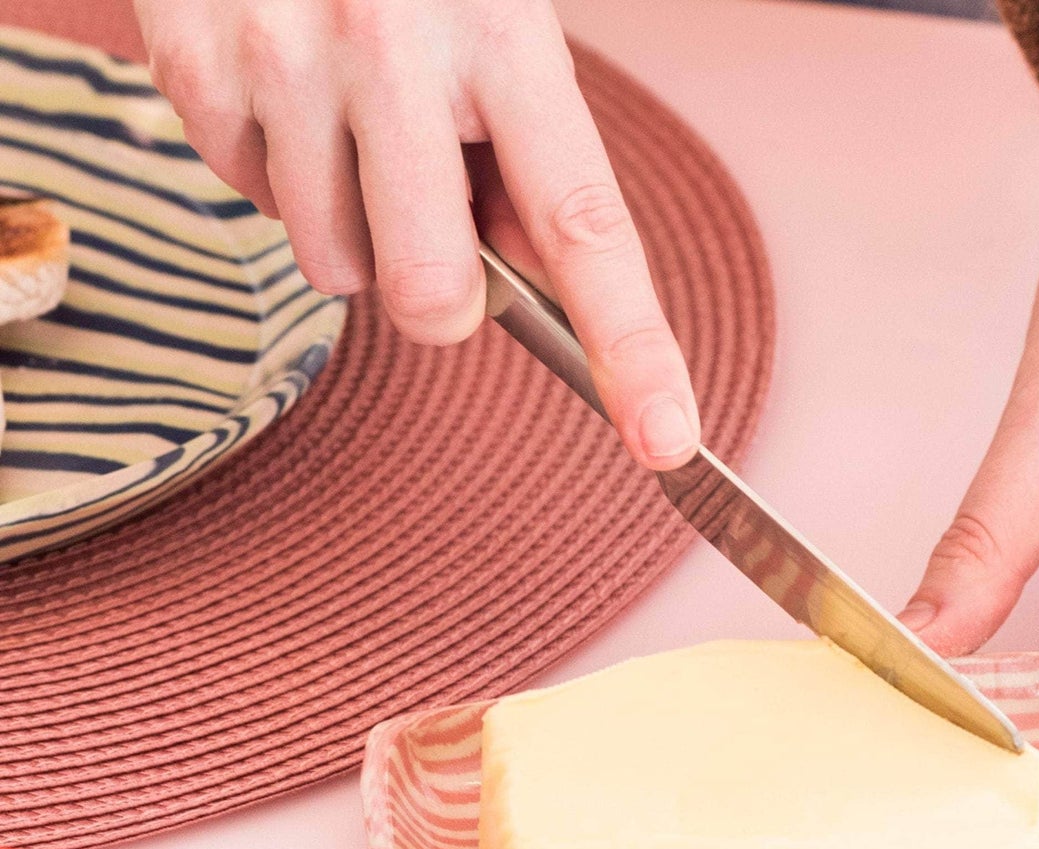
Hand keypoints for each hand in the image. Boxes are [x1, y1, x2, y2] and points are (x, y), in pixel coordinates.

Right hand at [134, 0, 699, 468]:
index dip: (631, 348)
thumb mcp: (494, 19)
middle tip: (424, 204)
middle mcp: (392, 44)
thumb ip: (524, 152)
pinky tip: (287, 87)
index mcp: (502, 32)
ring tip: (347, 115)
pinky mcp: (194, 64)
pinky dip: (277, 170)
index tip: (667, 438)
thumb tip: (535, 285)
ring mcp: (283, 55)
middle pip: (433, 299)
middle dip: (436, 291)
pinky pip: (251, 202)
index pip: (585, 227)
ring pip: (336, 271)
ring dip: (352, 225)